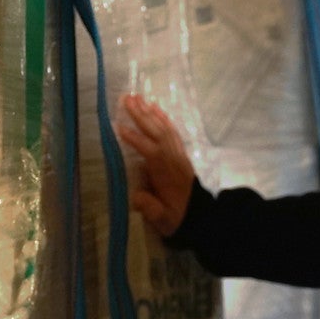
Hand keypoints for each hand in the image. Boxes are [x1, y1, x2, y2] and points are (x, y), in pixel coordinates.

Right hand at [115, 94, 196, 238]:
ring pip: (165, 129)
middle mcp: (174, 160)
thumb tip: (136, 197)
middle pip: (158, 133)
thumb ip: (150, 208)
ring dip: (150, 112)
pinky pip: (173, 132)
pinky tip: (155, 108)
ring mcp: (179, 155)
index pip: (151, 152)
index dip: (136, 140)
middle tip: (126, 99)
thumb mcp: (163, 220)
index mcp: (167, 175)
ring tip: (136, 98)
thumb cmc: (176, 219)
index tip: (119, 128)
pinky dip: (164, 118)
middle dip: (142, 116)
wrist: (200, 218)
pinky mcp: (181, 154)